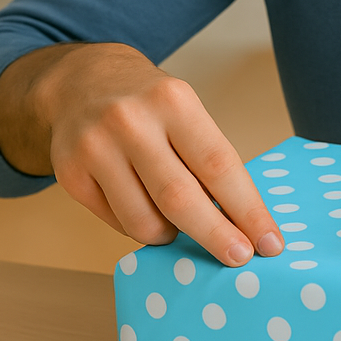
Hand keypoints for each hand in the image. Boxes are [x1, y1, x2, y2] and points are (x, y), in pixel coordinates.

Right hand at [0, 42, 283, 265]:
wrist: (81, 81)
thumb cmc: (150, 106)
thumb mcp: (186, 113)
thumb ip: (208, 163)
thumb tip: (242, 227)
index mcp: (173, 102)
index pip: (219, 167)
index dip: (248, 211)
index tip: (269, 243)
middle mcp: (130, 122)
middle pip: (180, 199)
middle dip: (216, 236)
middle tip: (240, 259)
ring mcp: (95, 149)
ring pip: (145, 223)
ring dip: (173, 236)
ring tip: (180, 223)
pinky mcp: (70, 175)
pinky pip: (119, 224)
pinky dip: (141, 228)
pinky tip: (145, 208)